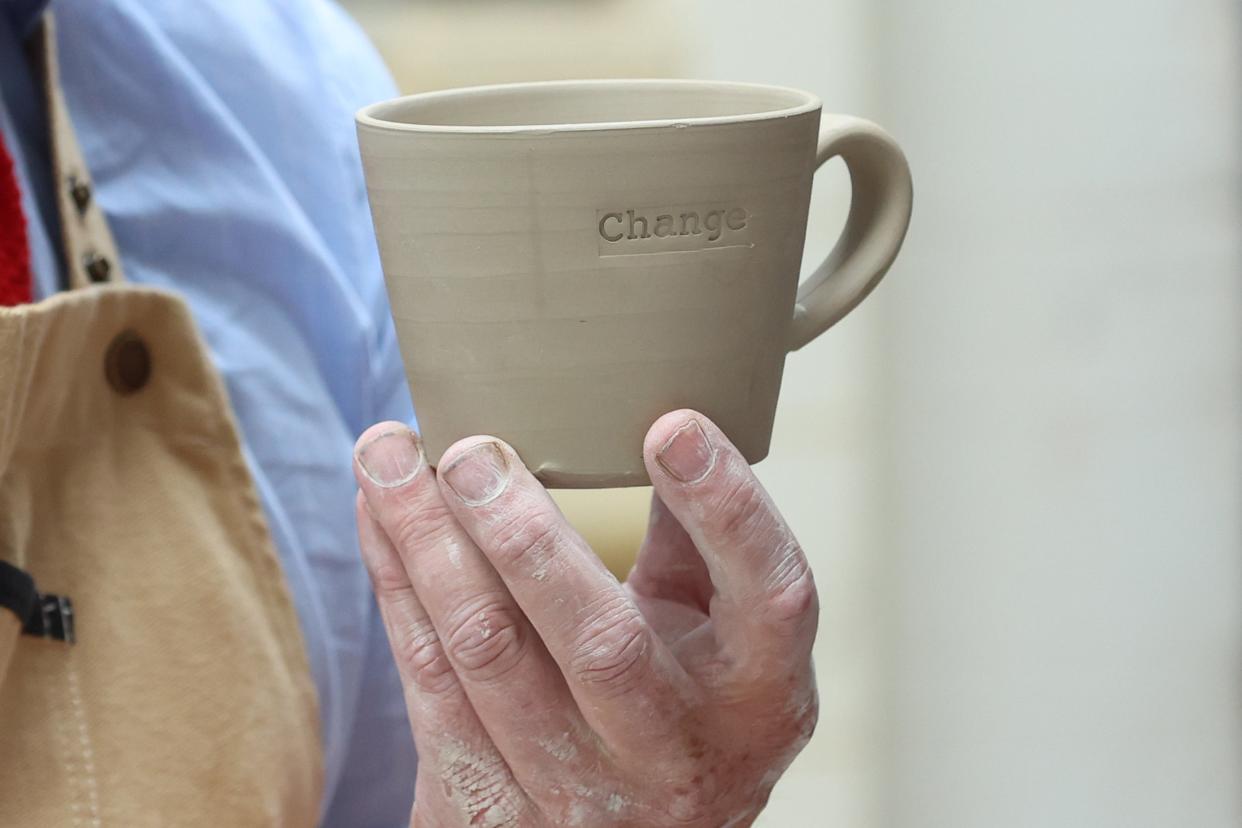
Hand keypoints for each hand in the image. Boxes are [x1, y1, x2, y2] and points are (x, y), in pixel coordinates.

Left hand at [353, 410, 818, 826]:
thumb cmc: (685, 697)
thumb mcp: (716, 632)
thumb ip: (695, 540)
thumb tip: (650, 409)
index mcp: (759, 692)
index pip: (768, 595)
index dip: (725, 510)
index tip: (670, 425)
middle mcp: (677, 753)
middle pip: (601, 644)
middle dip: (525, 540)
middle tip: (473, 451)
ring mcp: (582, 795)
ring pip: (488, 659)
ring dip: (428, 546)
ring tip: (391, 454)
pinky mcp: (494, 813)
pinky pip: (428, 684)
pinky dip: (398, 586)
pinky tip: (379, 513)